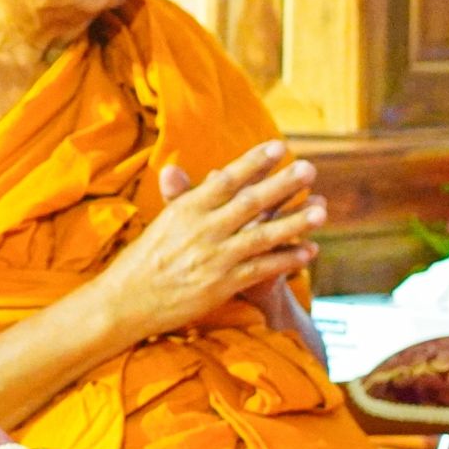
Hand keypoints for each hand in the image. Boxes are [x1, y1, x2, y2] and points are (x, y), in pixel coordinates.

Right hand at [99, 141, 324, 344]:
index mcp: (185, 210)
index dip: (253, 162)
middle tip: (309, 168)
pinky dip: (287, 260)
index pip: (225, 180)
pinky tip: (309, 251)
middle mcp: (202, 230)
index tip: (277, 147)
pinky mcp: (222, 284)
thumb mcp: (159, 223)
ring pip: (262, 235)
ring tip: (322, 209)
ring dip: (295, 222)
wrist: (126, 302)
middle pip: (250, 202)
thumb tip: (173, 167)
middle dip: (282, 184)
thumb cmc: (144, 260)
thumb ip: (177, 196)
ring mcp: (214, 258)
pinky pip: (262, 269)